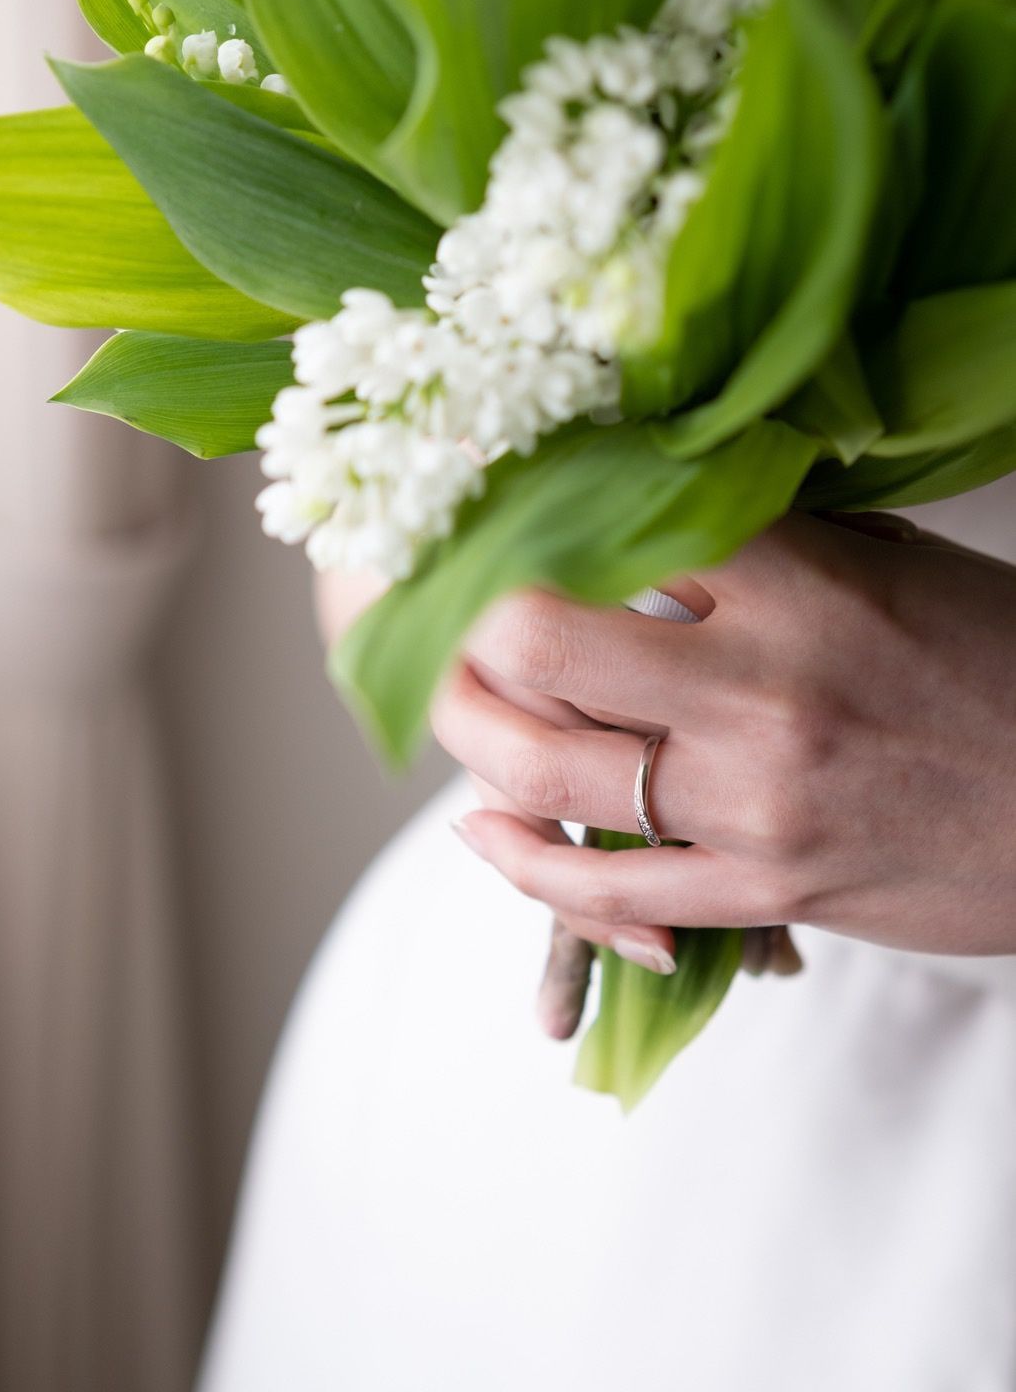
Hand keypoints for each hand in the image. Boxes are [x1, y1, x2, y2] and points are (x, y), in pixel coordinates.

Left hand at [438, 513, 1015, 971]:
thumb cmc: (1003, 670)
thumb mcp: (898, 566)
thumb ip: (771, 539)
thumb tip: (641, 503)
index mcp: (804, 577)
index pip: (615, 520)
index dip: (523, 504)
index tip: (472, 494)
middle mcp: (766, 683)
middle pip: (543, 636)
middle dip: (462, 619)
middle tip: (434, 603)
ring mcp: (760, 799)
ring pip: (551, 775)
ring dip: (467, 737)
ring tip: (444, 705)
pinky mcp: (768, 889)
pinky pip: (609, 897)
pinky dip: (525, 868)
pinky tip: (481, 830)